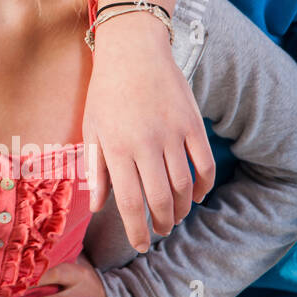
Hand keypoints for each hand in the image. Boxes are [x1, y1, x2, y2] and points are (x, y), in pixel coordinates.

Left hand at [82, 17, 215, 251]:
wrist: (133, 50)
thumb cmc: (106, 91)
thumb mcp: (91, 128)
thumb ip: (95, 168)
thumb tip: (97, 206)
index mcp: (116, 148)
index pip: (130, 202)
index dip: (137, 230)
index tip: (141, 246)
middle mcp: (146, 144)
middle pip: (161, 200)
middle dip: (161, 224)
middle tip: (159, 232)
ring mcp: (172, 133)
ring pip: (184, 186)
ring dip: (181, 208)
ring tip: (174, 216)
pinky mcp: (193, 123)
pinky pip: (205, 164)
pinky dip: (204, 186)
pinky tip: (196, 196)